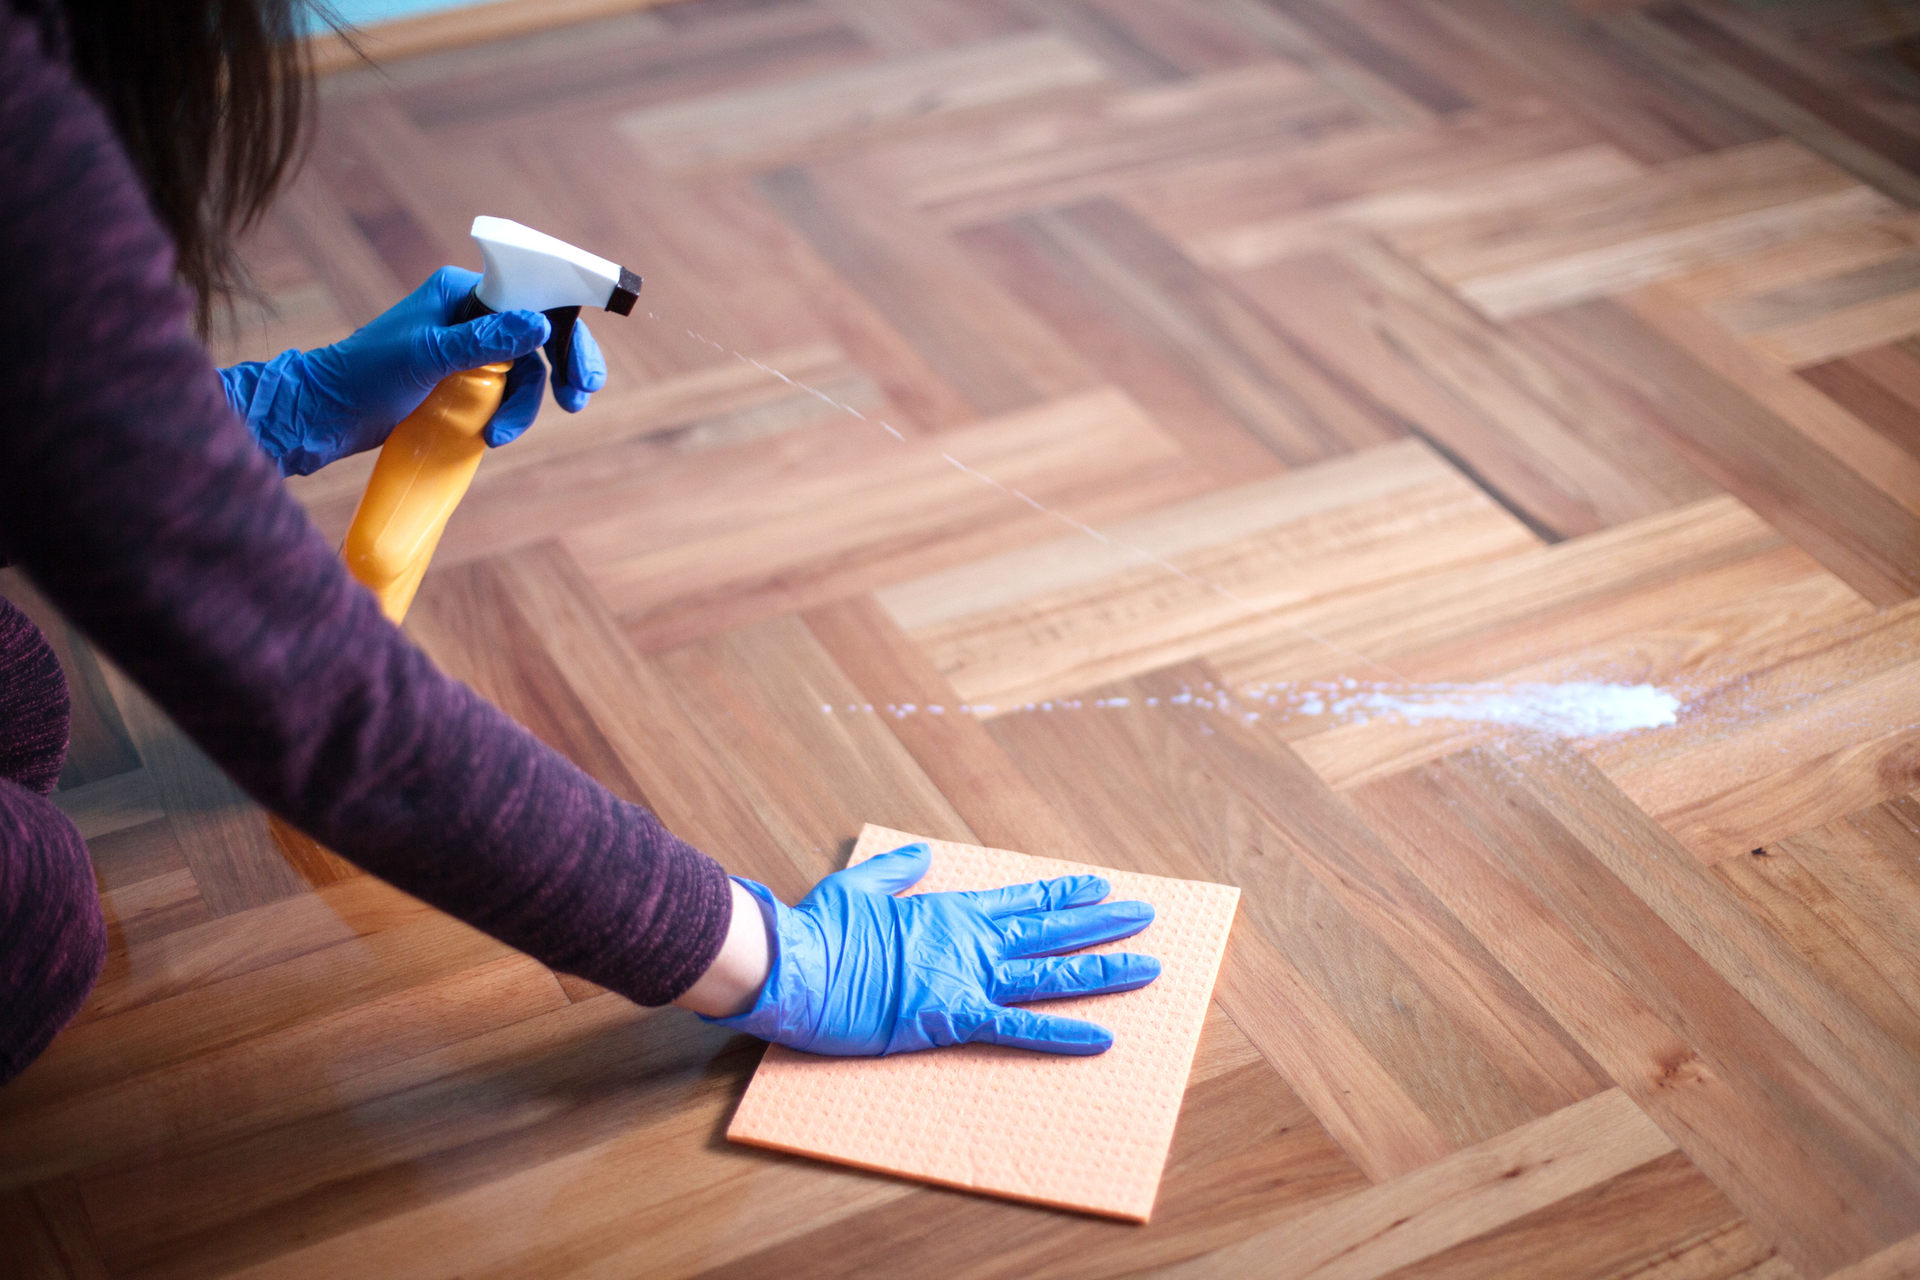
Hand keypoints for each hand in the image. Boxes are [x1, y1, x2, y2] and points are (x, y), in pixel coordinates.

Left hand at [218, 265, 607, 475]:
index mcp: (461, 291)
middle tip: (577, 399)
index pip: (531, 296)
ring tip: (502, 435)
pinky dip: (508, 414)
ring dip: (524, 406)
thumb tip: (542, 323)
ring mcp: (468, 350)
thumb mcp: (429, 356)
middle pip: (538, 336)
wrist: (326, 415)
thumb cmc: (366, 375)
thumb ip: (486, 340)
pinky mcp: (463, 382)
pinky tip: (494, 435)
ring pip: (524, 373)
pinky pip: (505, 393)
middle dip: (561, 368)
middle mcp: (470, 315)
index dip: (565, 327)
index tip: (582, 368)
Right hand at [704, 842, 1161, 1055]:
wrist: (795, 964)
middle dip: (1102, 925)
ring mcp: (965, 978)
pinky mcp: (952, 1017)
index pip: (1021, 900)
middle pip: (1050, 931)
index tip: (1101, 887)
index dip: (1064, 895)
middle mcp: (969, 940)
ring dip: (1101, 972)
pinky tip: (1102, 1039)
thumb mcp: (860, 887)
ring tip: (1147, 968)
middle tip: (1147, 917)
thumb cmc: (818, 930)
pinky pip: (1019, 1028)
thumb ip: (898, 872)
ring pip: (1049, 975)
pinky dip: (1062, 1035)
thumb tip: (921, 854)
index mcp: (949, 911)